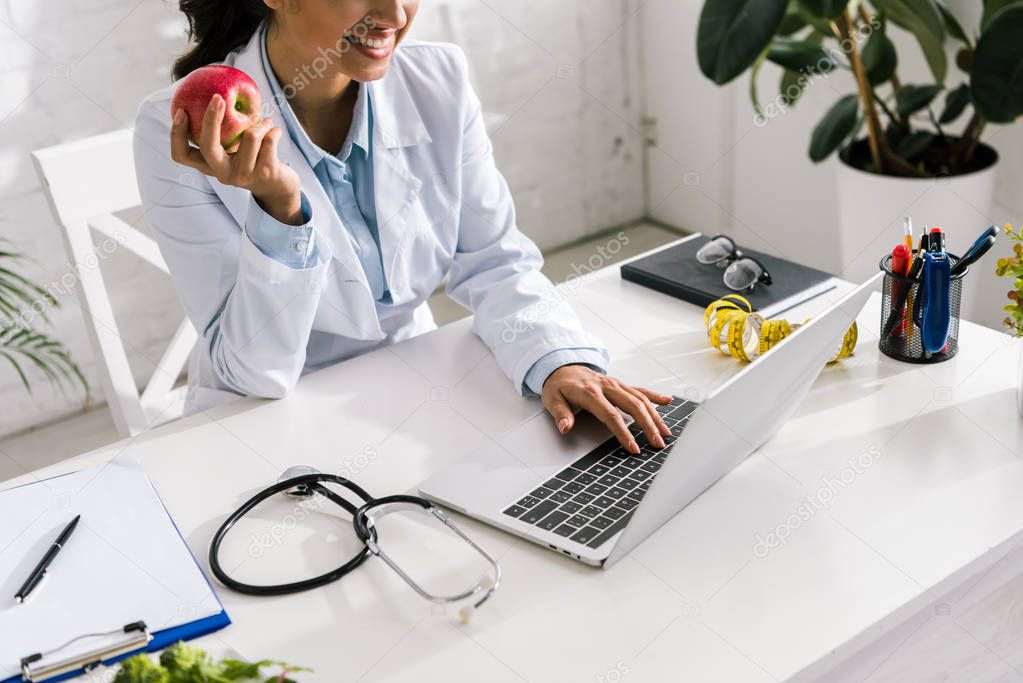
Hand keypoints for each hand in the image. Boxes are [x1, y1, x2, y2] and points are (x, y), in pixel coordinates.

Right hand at [170, 94, 302, 224]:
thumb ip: (222, 131)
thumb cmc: (253, 159)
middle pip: (207, 146)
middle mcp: (223, 174)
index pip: (181, 155)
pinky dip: (274, 131)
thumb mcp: (234, 149)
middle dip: (211, 118)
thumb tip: (212, 94)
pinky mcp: (265, 173)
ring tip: (266, 122)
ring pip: (250, 136)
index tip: (181, 110)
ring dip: (261, 123)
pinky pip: (269, 140)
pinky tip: (275, 132)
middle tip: (218, 98)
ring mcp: (244, 175)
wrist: (280, 187)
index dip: (177, 134)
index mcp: (210, 166)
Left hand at [540, 365, 671, 454]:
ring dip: (655, 416)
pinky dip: (654, 395)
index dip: (624, 433)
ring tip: (665, 432)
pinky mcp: (619, 384)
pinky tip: (667, 401)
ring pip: (640, 399)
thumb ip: (560, 415)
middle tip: (657, 443)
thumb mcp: (552, 400)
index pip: (611, 415)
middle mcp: (607, 386)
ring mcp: (615, 384)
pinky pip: (640, 389)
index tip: (633, 447)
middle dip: (648, 426)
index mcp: (591, 393)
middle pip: (633, 406)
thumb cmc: (558, 386)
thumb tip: (565, 427)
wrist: (561, 367)